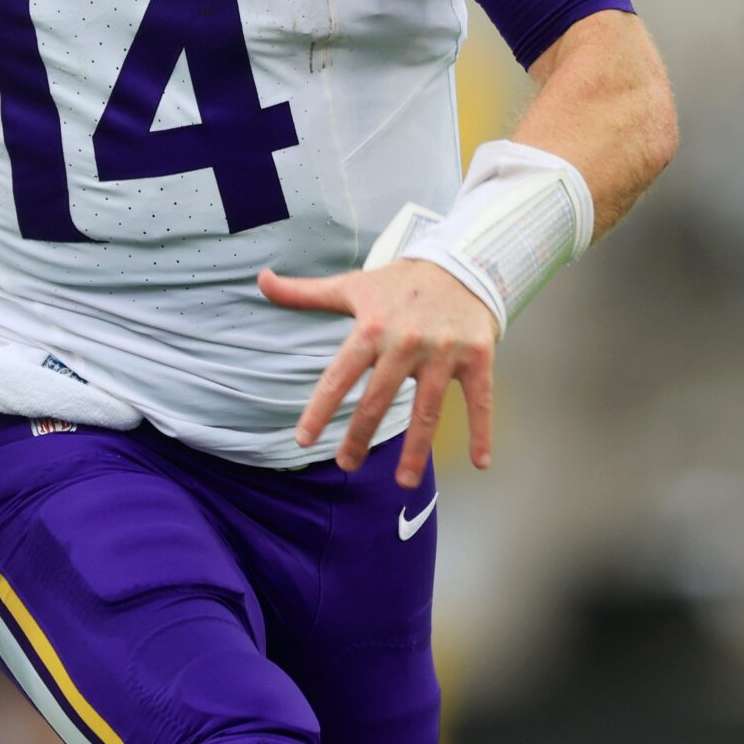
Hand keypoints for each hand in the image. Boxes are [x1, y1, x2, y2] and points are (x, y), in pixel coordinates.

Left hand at [259, 259, 498, 487]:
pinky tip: (479, 463)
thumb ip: (305, 293)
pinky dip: (482, 432)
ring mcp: (444, 352)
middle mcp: (406, 343)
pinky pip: (480, 401)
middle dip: (360, 437)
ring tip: (403, 483)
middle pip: (378, 400)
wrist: (462, 261)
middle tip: (347, 465)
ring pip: (428, 410)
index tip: (304, 440)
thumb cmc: (400, 282)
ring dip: (415, 450)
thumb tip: (261, 280)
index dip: (320, 410)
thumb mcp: (352, 286)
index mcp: (372, 328)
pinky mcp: (478, 357)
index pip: (339, 376)